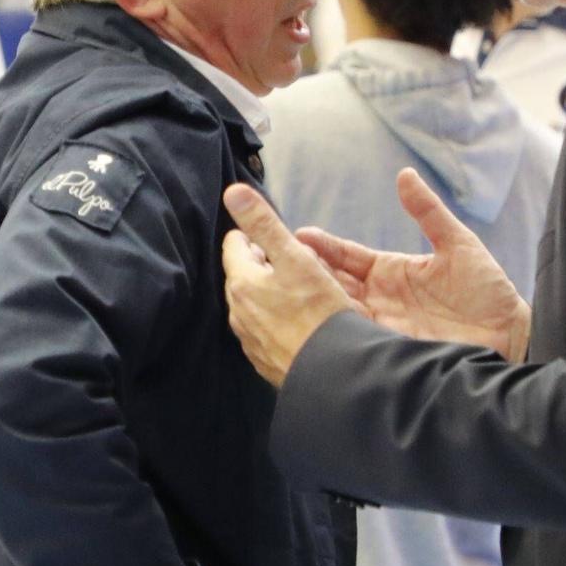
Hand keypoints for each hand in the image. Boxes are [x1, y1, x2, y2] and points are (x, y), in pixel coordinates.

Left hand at [220, 185, 358, 386]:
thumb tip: (232, 192)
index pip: (234, 245)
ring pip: (254, 304)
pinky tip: (301, 322)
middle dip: (264, 264)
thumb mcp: (295, 258)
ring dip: (271, 293)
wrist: (332, 374)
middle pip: (243, 275)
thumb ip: (263, 223)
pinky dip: (277, 319)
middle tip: (294, 263)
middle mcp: (237, 313)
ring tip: (301, 291)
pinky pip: (265, 330)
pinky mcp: (265, 360)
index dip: (256, 236)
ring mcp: (250, 340)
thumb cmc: (318, 312)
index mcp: (241, 283)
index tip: (277, 239)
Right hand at [230, 169, 530, 371]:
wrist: (511, 335)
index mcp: (390, 271)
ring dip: (313, 301)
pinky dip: (334, 331)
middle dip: (304, 272)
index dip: (321, 247)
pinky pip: (355, 338)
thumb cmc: (488, 290)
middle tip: (275, 260)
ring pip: (336, 310)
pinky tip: (315, 323)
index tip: (296, 234)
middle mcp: (380, 298)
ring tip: (286, 290)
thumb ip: (428, 212)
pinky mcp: (389, 348)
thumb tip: (405, 176)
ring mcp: (381, 325)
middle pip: (332, 283)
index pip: (345, 256)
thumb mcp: (458, 243)